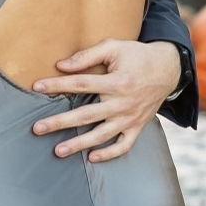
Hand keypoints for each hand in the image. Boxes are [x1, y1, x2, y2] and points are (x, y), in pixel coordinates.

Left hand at [31, 37, 179, 161]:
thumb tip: (61, 65)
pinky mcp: (138, 127)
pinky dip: (109, 154)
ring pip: (101, 135)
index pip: (81, 84)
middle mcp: (123, 103)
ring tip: (57, 151)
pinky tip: (91, 158)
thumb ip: (88, 55)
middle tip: (37, 128)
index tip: (36, 87)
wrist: (169, 69)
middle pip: (86, 115)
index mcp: (117, 82)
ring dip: (79, 145)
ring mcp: (131, 118)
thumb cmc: (137, 55)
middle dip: (60, 122)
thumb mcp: (115, 47)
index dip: (57, 85)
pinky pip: (123, 146)